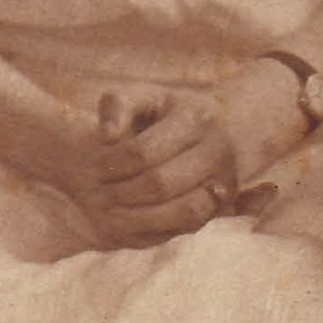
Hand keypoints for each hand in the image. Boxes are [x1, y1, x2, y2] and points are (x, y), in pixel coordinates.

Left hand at [45, 82, 243, 247]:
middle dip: (123, 191)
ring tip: (115, 206)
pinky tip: (136, 215)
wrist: (193, 133)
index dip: (112, 164)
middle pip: (160, 184)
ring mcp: (227, 178)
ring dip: (142, 214)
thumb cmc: (158, 116)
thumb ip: (117, 106)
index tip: (96, 166)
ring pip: (183, 210)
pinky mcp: (223, 202)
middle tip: (101, 191)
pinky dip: (161, 223)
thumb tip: (108, 135)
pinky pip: (192, 222)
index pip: (143, 152)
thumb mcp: (138, 99)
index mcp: (195, 115)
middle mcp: (220, 147)